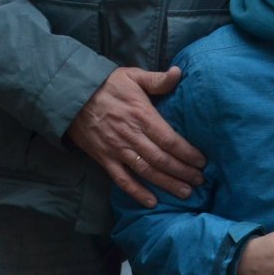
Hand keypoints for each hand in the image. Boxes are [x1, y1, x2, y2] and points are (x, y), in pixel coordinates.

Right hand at [67, 66, 205, 206]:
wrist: (71, 97)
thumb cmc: (107, 85)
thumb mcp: (133, 76)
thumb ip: (157, 79)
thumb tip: (178, 72)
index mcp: (142, 116)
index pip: (169, 139)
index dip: (187, 152)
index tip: (202, 161)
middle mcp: (131, 136)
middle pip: (161, 159)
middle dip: (183, 171)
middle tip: (200, 181)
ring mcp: (117, 150)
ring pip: (146, 171)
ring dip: (167, 184)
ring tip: (185, 192)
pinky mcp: (104, 159)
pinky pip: (122, 180)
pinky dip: (137, 193)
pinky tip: (152, 202)